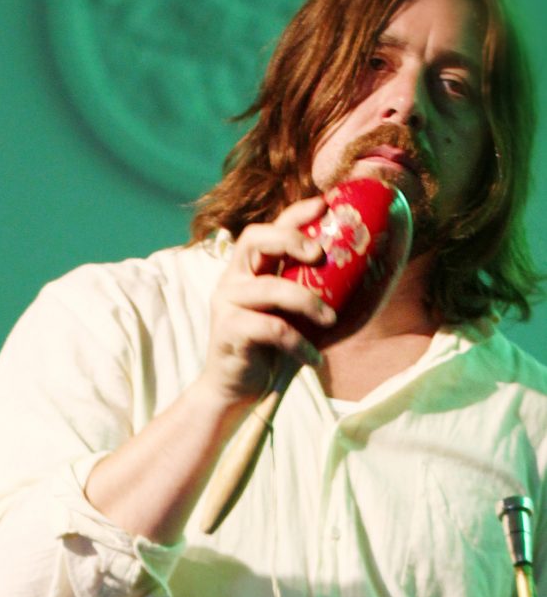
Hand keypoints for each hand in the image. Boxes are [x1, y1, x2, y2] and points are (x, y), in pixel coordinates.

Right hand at [204, 196, 334, 404]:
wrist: (239, 392)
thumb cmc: (272, 351)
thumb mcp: (297, 317)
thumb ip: (317, 294)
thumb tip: (369, 274)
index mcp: (249, 270)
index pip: (268, 230)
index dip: (294, 214)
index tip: (325, 204)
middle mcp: (233, 280)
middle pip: (254, 239)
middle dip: (290, 239)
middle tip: (320, 254)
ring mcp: (227, 304)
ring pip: (270, 288)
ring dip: (307, 302)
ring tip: (330, 320)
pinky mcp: (228, 331)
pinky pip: (271, 328)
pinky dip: (298, 343)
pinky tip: (313, 358)